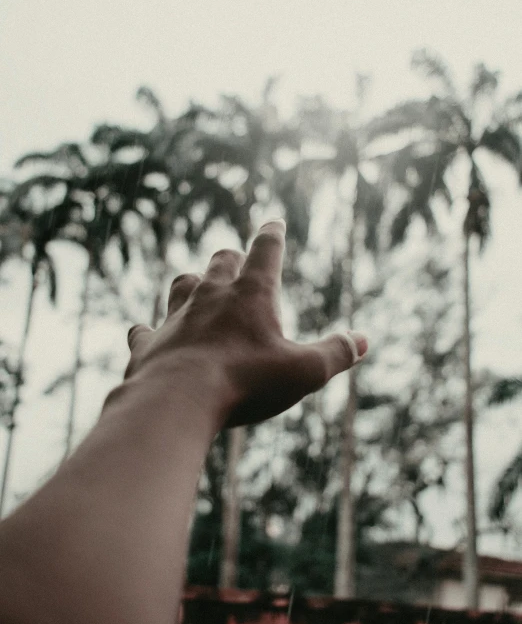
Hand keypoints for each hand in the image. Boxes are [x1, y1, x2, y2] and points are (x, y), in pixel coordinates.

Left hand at [125, 219, 367, 427]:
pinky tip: (147, 331)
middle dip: (232, 258)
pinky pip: (145, 329)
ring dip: (193, 284)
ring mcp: (176, 317)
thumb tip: (362, 340)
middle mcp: (210, 296)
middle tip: (236, 259)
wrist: (177, 401)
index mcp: (251, 295)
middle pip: (221, 261)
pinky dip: (149, 329)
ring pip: (183, 284)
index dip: (272, 235)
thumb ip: (335, 354)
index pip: (266, 251)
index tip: (273, 222)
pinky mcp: (149, 343)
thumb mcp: (304, 372)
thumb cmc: (245, 383)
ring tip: (198, 287)